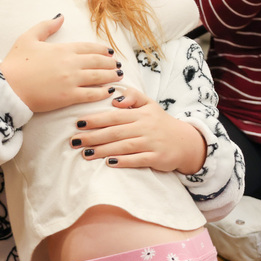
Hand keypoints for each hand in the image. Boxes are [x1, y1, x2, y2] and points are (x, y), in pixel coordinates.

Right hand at [0, 15, 121, 112]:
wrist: (7, 87)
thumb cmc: (15, 63)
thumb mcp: (28, 38)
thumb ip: (46, 26)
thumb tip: (61, 16)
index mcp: (62, 49)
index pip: (89, 47)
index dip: (102, 50)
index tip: (110, 52)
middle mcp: (71, 63)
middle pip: (98, 62)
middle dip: (110, 63)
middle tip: (118, 65)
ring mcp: (71, 80)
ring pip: (99, 77)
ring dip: (111, 76)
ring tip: (118, 76)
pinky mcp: (68, 97)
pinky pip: (91, 94)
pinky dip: (103, 92)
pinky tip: (109, 91)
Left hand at [71, 88, 206, 174]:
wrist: (186, 142)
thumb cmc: (160, 123)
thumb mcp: (149, 104)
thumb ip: (132, 96)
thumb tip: (114, 98)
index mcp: (140, 113)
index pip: (114, 116)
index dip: (96, 119)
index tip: (78, 123)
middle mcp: (145, 127)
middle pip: (115, 131)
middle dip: (93, 136)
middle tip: (74, 141)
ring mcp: (151, 143)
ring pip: (124, 146)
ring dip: (103, 150)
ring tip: (86, 154)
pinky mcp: (157, 157)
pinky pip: (138, 160)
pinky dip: (124, 161)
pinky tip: (109, 163)